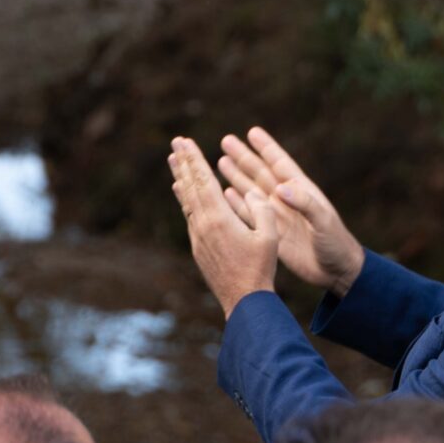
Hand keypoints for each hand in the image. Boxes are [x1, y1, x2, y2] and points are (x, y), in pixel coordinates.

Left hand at [169, 137, 278, 316]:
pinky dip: (185, 199)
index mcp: (219, 218)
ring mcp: (197, 237)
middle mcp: (203, 225)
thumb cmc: (260, 268)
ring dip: (180, 179)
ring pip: (186, 201)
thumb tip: (252, 192)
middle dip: (183, 162)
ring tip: (173, 162)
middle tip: (176, 142)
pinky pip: (189, 215)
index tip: (186, 142)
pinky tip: (183, 194)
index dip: (195, 159)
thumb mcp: (269, 235)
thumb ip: (261, 209)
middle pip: (190, 187)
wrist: (243, 300)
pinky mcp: (198, 248)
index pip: (203, 181)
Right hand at [214, 126, 364, 295]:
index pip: (280, 163)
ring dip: (236, 176)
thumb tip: (280, 188)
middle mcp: (286, 199)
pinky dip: (237, 203)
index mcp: (301, 190)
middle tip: (226, 141)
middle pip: (260, 173)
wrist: (336, 271)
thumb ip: (304, 203)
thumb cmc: (336, 242)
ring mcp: (276, 215)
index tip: (251, 132)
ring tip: (220, 161)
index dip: (266, 147)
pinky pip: (249, 214)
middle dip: (243, 157)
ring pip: (251, 190)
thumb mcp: (323, 221)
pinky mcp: (270, 232)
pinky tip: (224, 193)